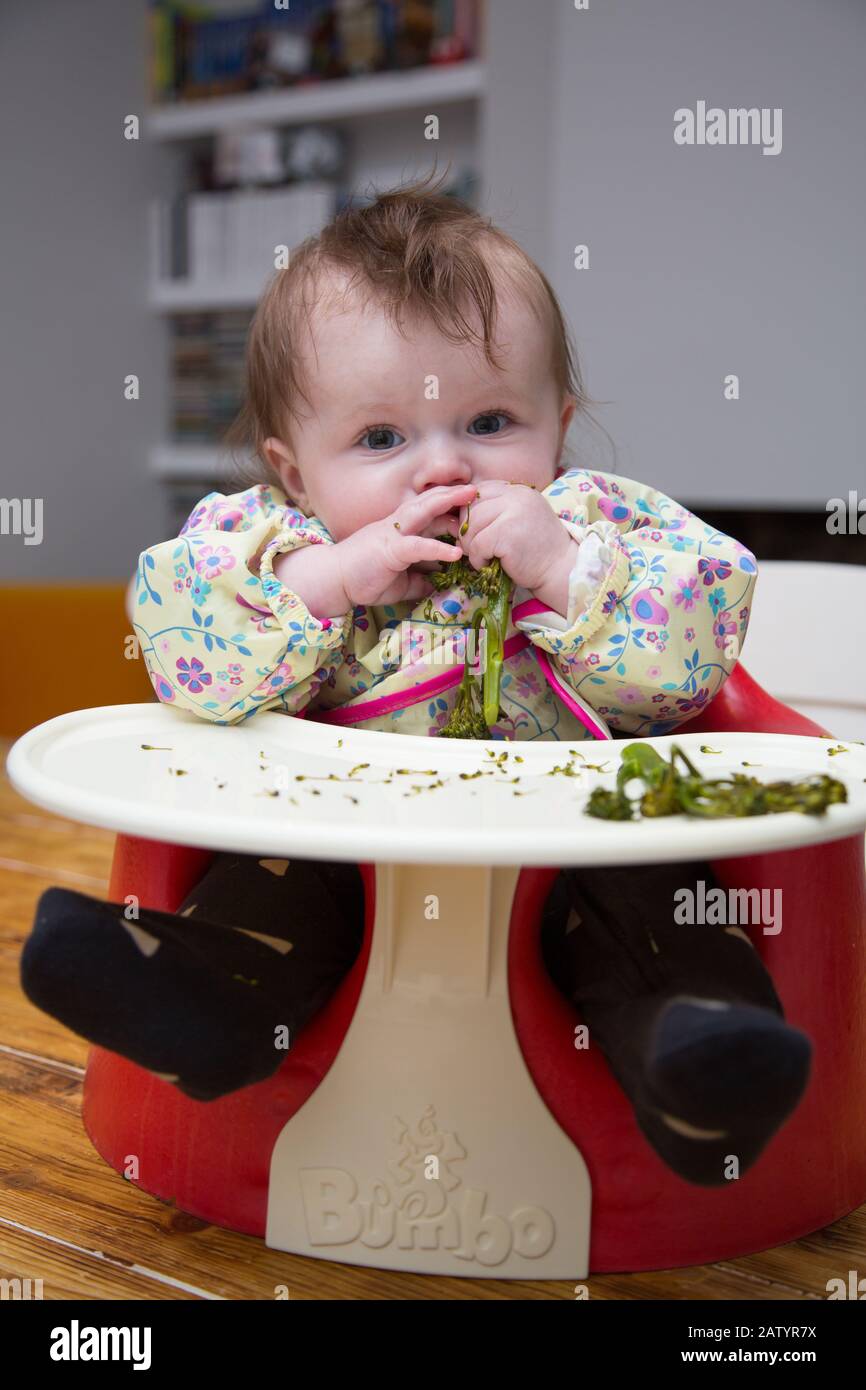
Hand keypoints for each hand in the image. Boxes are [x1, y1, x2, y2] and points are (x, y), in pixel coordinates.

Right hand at [335, 483, 477, 607]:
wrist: (333, 579)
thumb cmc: (364, 577)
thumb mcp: (400, 581)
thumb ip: (420, 580)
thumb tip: (438, 586)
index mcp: (402, 529)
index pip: (430, 510)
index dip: (451, 506)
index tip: (474, 505)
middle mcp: (399, 525)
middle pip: (430, 501)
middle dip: (455, 493)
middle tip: (479, 488)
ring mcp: (394, 534)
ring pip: (425, 511)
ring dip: (449, 505)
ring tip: (473, 500)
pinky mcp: (390, 550)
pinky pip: (418, 546)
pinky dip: (438, 548)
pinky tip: (457, 553)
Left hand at [454, 480, 575, 597]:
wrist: (560, 569)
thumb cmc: (536, 549)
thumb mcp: (518, 520)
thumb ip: (496, 511)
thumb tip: (457, 517)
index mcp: (517, 491)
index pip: (479, 492)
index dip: (470, 512)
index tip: (476, 531)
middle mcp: (515, 496)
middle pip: (471, 508)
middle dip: (466, 532)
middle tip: (475, 549)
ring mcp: (512, 513)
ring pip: (470, 527)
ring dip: (470, 547)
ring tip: (483, 557)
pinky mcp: (507, 534)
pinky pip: (477, 545)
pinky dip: (478, 559)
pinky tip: (489, 565)